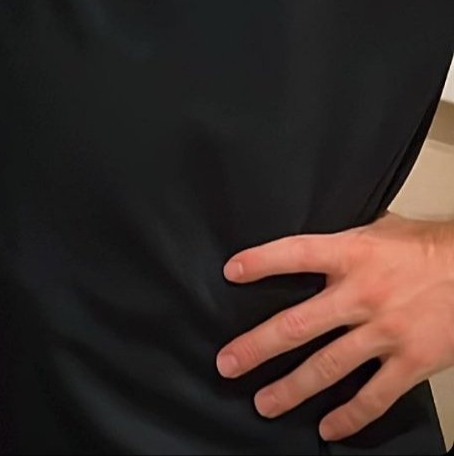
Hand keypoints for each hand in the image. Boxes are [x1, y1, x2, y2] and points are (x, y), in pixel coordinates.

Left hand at [216, 213, 453, 440]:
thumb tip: (309, 249)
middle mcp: (362, 294)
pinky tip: (328, 427)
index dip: (261, 262)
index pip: (295, 253)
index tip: (231, 273)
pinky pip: (374, 396)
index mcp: (351, 253)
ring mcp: (385, 331)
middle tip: (229, 363)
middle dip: (258, 347)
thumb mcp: (378, 230)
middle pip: (298, 324)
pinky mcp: (411, 362)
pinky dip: (349, 416)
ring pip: (327, 366)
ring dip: (291, 389)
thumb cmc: (427, 248)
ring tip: (264, 403)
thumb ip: (342, 244)